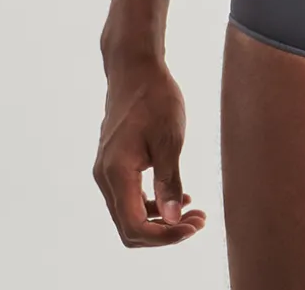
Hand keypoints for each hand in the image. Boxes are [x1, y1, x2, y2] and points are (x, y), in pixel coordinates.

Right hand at [93, 55, 206, 246]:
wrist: (135, 68)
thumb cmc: (154, 97)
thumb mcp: (170, 139)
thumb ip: (169, 182)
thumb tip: (173, 219)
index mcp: (116, 173)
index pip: (134, 226)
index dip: (164, 236)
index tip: (193, 227)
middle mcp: (105, 177)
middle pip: (129, 226)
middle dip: (165, 231)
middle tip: (199, 221)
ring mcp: (107, 170)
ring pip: (129, 213)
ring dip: (160, 219)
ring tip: (195, 212)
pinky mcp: (114, 163)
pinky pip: (129, 196)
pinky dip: (152, 203)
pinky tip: (178, 196)